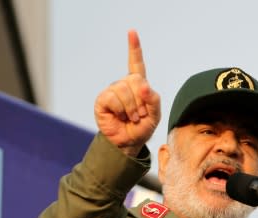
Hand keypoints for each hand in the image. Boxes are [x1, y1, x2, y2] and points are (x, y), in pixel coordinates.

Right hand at [94, 30, 160, 156]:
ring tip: (130, 117)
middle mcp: (124, 85)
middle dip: (141, 100)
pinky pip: (113, 98)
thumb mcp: (155, 115)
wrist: (128, 144)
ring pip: (124, 90)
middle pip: (135, 80)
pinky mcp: (102, 100)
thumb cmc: (141, 128)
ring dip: (131, 108)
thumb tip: (142, 86)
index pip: (136, 63)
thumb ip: (153, 99)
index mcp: (138, 85)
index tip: (131, 32)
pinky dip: (120, 109)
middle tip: (140, 115)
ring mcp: (112, 92)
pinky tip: (119, 116)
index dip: (134, 48)